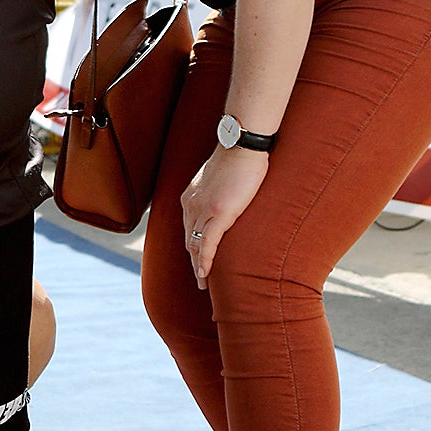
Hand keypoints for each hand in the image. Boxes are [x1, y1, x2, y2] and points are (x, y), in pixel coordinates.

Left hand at [180, 147, 269, 287]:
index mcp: (191, 196)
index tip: (197, 261)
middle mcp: (191, 204)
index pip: (189, 228)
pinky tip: (204, 274)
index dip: (193, 247)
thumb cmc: (237, 160)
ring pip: (195, 245)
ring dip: (198, 266)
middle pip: (189, 239)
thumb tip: (226, 201)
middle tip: (200, 280)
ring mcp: (203, 209)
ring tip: (202, 283)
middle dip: (193, 261)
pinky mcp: (218, 213)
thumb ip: (218, 194)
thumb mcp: (220, 180)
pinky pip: (207, 243)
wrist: (241, 147)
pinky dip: (205, 261)